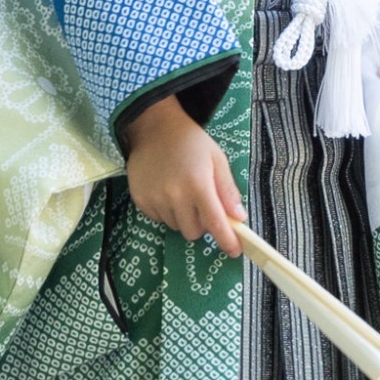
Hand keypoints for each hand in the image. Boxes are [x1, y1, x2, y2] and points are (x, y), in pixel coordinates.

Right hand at [124, 95, 246, 251]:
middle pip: (194, 232)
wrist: (154, 128)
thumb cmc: (192, 142)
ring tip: (182, 191)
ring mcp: (155, 200)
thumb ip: (227, 189)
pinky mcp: (141, 202)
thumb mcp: (217, 158)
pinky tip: (167, 190)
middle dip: (203, 224)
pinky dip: (167, 212)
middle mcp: (175, 196)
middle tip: (203, 204)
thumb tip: (239, 218)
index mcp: (198, 184)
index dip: (226, 240)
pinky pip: (159, 220)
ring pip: (176, 227)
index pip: (215, 222)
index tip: (235, 250)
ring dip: (184, 217)